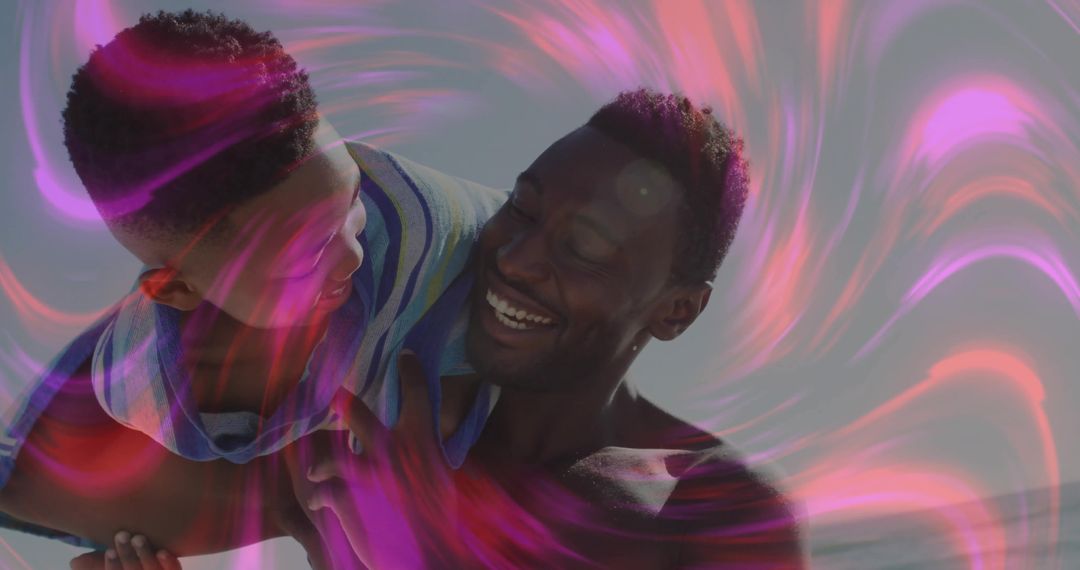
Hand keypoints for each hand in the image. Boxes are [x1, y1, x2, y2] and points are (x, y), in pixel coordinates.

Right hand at [69, 531, 179, 569]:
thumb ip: (97, 565)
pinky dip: (169, 562)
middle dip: (127, 556)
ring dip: (145, 554)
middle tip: (122, 535)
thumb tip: (74, 563)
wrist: (158, 565)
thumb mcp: (116, 565)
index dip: (112, 566)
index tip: (109, 551)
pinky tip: (163, 551)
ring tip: (138, 537)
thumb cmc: (133, 565)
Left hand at [306, 350, 458, 567]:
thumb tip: (421, 448)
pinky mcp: (345, 497)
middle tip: (333, 395)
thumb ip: (425, 457)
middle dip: (342, 403)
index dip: (411, 370)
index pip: (418, 393)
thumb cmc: (441, 521)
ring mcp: (366, 472)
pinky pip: (323, 491)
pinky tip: (317, 504)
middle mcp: (391, 449)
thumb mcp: (441, 479)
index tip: (404, 355)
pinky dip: (319, 498)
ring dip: (322, 465)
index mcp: (421, 441)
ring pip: (332, 457)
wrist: (428, 556)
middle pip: (359, 414)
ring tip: (313, 469)